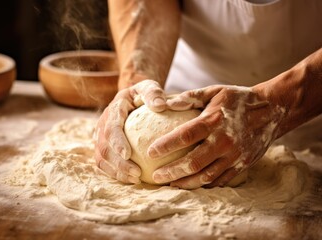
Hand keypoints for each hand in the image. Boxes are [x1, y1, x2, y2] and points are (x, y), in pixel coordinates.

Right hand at [94, 80, 166, 183]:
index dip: (116, 142)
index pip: (111, 127)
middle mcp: (103, 124)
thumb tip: (161, 106)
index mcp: (113, 109)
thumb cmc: (143, 94)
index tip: (127, 154)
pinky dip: (116, 173)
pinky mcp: (103, 147)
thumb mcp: (148, 87)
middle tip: (137, 173)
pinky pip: (105, 164)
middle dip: (118, 163)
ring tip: (136, 179)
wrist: (131, 97)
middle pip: (104, 147)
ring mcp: (100, 137)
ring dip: (117, 171)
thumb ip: (153, 93)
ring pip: (101, 158)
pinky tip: (133, 180)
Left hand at [147, 85, 284, 188]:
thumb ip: (190, 97)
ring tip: (170, 185)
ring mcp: (235, 156)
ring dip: (185, 183)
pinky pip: (220, 180)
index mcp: (214, 121)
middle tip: (156, 176)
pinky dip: (204, 185)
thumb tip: (166, 103)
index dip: (166, 146)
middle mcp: (224, 141)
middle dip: (171, 172)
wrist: (272, 110)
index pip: (185, 136)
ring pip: (206, 176)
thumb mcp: (214, 91)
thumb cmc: (238, 100)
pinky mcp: (242, 165)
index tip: (150, 153)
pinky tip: (191, 185)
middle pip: (193, 162)